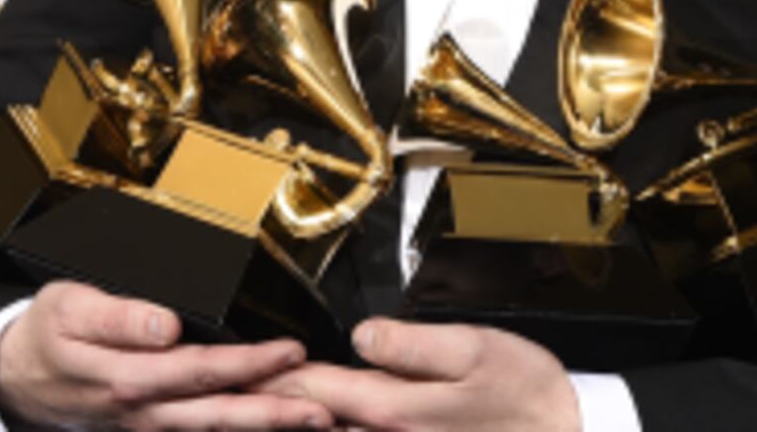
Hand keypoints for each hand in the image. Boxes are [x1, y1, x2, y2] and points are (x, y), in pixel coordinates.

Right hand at [0, 281, 333, 429]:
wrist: (14, 377)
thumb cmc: (45, 336)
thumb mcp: (68, 309)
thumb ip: (119, 319)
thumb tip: (165, 326)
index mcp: (126, 378)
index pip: (199, 371)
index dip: (247, 364)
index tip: (288, 351)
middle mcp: (143, 410)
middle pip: (218, 413)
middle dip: (274, 412)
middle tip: (325, 407)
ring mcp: (149, 425)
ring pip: (215, 429)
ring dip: (265, 427)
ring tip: (315, 421)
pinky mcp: (152, 427)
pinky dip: (239, 430)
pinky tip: (271, 424)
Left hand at [260, 319, 579, 431]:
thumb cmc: (528, 394)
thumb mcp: (476, 349)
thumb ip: (412, 344)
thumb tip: (360, 334)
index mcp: (394, 409)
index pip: (314, 386)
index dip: (272, 373)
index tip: (236, 363)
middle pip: (313, 423)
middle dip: (270, 406)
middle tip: (228, 385)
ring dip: (297, 422)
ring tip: (257, 406)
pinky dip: (337, 430)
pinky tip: (326, 421)